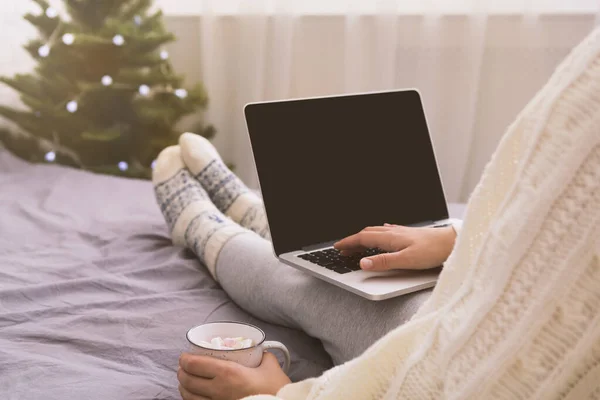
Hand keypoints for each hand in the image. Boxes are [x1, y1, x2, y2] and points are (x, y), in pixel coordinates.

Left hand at [178, 352, 290, 399]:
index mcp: (228, 373)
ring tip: (186, 380)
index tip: (185, 355)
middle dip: (181, 371)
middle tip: (184, 366)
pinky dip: (191, 399)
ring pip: (188, 396)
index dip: (185, 359)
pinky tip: (195, 395)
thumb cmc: (275, 389)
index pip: (195, 364)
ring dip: (183, 386)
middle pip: (187, 380)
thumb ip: (261, 354)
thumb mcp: (270, 365)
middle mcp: (218, 389)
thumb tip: (258, 350)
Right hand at [334, 224, 455, 270]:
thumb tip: (362, 264)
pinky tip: (383, 233)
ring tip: (357, 243)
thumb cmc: (433, 251)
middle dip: (353, 240)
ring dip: (364, 236)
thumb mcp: (406, 260)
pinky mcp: (409, 234)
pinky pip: (388, 231)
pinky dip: (378, 233)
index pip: (362, 238)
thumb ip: (384, 262)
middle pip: (367, 233)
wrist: (453, 242)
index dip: (348, 242)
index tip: (337, 246)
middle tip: (343, 247)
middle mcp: (394, 232)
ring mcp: (402, 232)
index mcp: (390, 238)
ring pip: (376, 231)